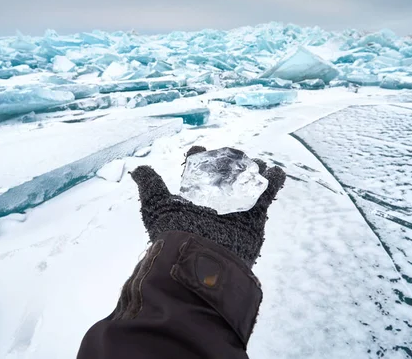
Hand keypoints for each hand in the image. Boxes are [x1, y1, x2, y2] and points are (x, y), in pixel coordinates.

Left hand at [130, 146, 285, 267]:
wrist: (200, 261)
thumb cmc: (175, 234)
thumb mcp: (156, 207)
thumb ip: (150, 186)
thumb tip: (137, 169)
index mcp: (192, 201)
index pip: (196, 175)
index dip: (197, 160)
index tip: (198, 150)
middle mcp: (214, 206)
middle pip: (224, 178)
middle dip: (229, 163)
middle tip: (233, 153)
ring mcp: (235, 212)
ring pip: (246, 185)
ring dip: (252, 170)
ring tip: (255, 162)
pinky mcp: (253, 219)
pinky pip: (265, 197)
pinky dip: (273, 182)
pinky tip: (274, 171)